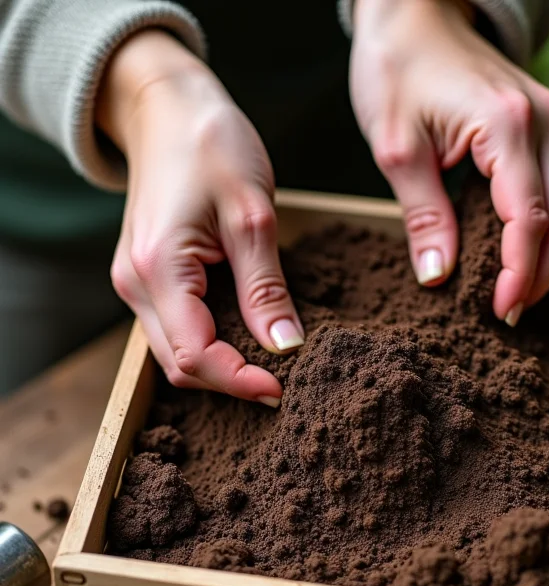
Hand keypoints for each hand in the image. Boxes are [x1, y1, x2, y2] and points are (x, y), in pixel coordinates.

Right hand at [98, 31, 303, 404]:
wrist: (168, 108)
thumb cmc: (210, 145)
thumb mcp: (251, 215)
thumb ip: (265, 288)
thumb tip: (286, 347)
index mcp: (159, 269)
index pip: (197, 355)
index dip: (241, 381)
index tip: (284, 388)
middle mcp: (136, 284)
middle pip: (182, 364)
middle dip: (232, 381)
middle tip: (285, 380)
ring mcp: (137, 283)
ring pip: (177, 352)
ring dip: (223, 365)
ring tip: (271, 363)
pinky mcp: (149, 277)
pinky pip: (178, 328)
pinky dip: (213, 342)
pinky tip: (248, 335)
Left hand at [350, 0, 548, 323]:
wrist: (412, 11)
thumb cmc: (396, 68)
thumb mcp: (396, 148)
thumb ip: (423, 215)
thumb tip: (439, 278)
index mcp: (506, 126)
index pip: (528, 219)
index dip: (519, 273)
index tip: (499, 311)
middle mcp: (543, 123)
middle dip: (542, 274)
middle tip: (508, 313)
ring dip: (546, 256)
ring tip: (512, 292)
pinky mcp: (541, 128)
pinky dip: (541, 229)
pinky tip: (515, 254)